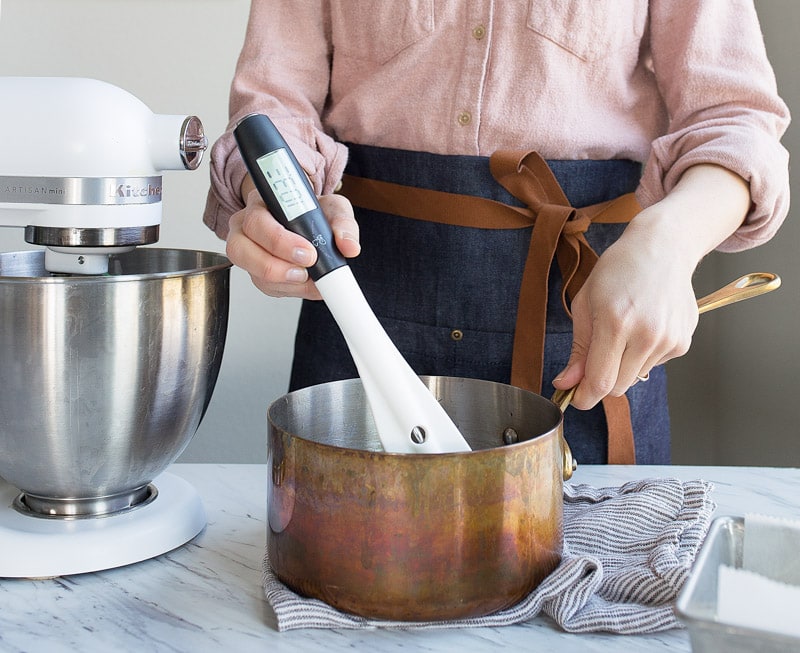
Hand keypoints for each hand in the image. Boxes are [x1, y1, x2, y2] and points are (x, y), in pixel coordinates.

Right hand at [225, 177, 360, 298]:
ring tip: (307, 279)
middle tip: (306, 270)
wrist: (307, 220)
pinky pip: (264, 285)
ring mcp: (247, 250)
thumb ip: (343, 224)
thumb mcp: (333, 208)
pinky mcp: (256, 272)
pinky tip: (306, 284)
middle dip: (276, 266)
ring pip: (251, 272)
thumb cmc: (313, 211)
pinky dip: (288, 289)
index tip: (308, 253)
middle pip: (241, 248)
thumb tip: (349, 247)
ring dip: (282, 281)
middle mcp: (245, 225)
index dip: (279, 240)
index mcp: (261, 203)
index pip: (256, 219)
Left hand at [551, 225, 697, 408]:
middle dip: (601, 381)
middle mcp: (646, 335)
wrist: (662, 249)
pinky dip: (642, 356)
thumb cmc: (618, 271)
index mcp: (615, 323)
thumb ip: (578, 350)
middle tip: (594, 359)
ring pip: (635, 378)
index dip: (584, 398)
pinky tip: (643, 327)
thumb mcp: (585, 304)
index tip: (576, 399)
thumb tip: (566, 383)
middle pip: (618, 387)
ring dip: (623, 366)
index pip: (600, 382)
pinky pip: (653, 365)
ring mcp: (669, 340)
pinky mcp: (683, 343)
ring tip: (623, 331)